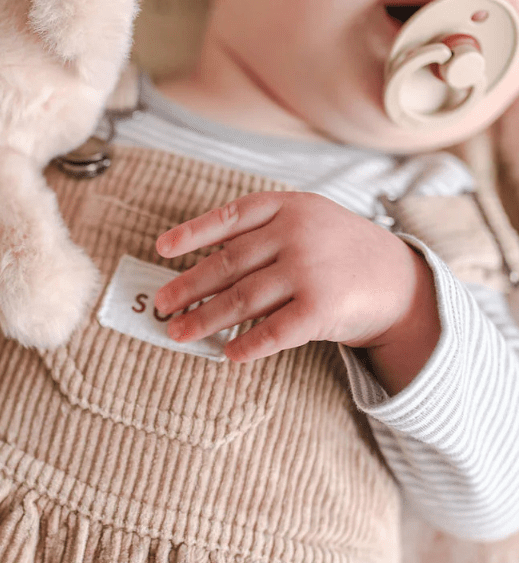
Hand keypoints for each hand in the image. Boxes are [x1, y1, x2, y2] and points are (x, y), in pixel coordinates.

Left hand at [154, 191, 439, 390]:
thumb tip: (201, 262)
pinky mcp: (323, 308)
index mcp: (288, 207)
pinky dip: (247, 345)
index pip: (229, 218)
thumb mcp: (307, 220)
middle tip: (162, 304)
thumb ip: (262, 231)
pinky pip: (274, 331)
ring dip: (204, 319)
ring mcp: (309, 270)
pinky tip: (227, 355)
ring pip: (242, 299)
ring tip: (178, 333)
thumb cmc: (338, 251)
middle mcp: (296, 234)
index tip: (161, 250)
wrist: (400, 280)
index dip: (192, 233)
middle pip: (228, 264)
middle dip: (188, 286)